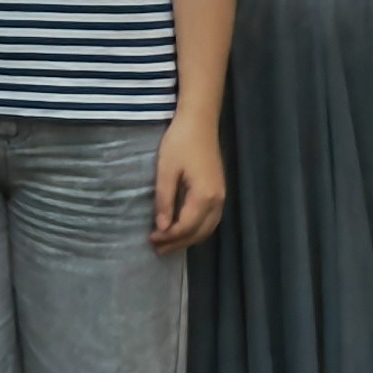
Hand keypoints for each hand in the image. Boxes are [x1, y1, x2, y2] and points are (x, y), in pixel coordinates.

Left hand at [151, 114, 227, 251]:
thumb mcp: (166, 170)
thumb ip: (165, 200)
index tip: (151, 239)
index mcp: (204, 196)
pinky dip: (197, 230)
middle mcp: (218, 201)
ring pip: (208, 229)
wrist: (199, 122)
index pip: (186, 227)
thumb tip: (163, 228)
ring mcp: (222, 197)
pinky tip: (184, 230)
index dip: (169, 237)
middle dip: (179, 243)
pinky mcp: (219, 192)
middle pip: (199, 233)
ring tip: (168, 244)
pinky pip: (210, 220)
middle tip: (158, 249)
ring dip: (189, 239)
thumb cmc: (179, 142)